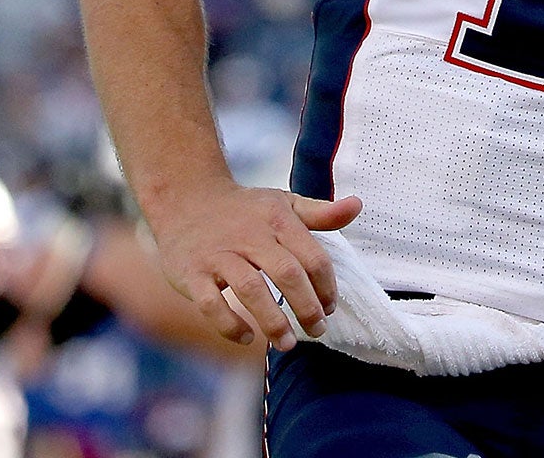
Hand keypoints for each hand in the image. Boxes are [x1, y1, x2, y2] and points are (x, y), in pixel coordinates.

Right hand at [149, 184, 359, 350]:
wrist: (186, 199)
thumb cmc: (244, 209)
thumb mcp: (283, 204)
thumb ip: (320, 213)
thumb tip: (357, 206)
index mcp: (278, 220)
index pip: (312, 256)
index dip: (326, 285)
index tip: (330, 308)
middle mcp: (250, 237)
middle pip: (287, 273)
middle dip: (306, 307)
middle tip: (318, 330)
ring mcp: (219, 255)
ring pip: (251, 289)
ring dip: (272, 321)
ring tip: (287, 344)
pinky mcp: (192, 273)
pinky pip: (210, 303)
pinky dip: (229, 324)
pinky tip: (247, 338)